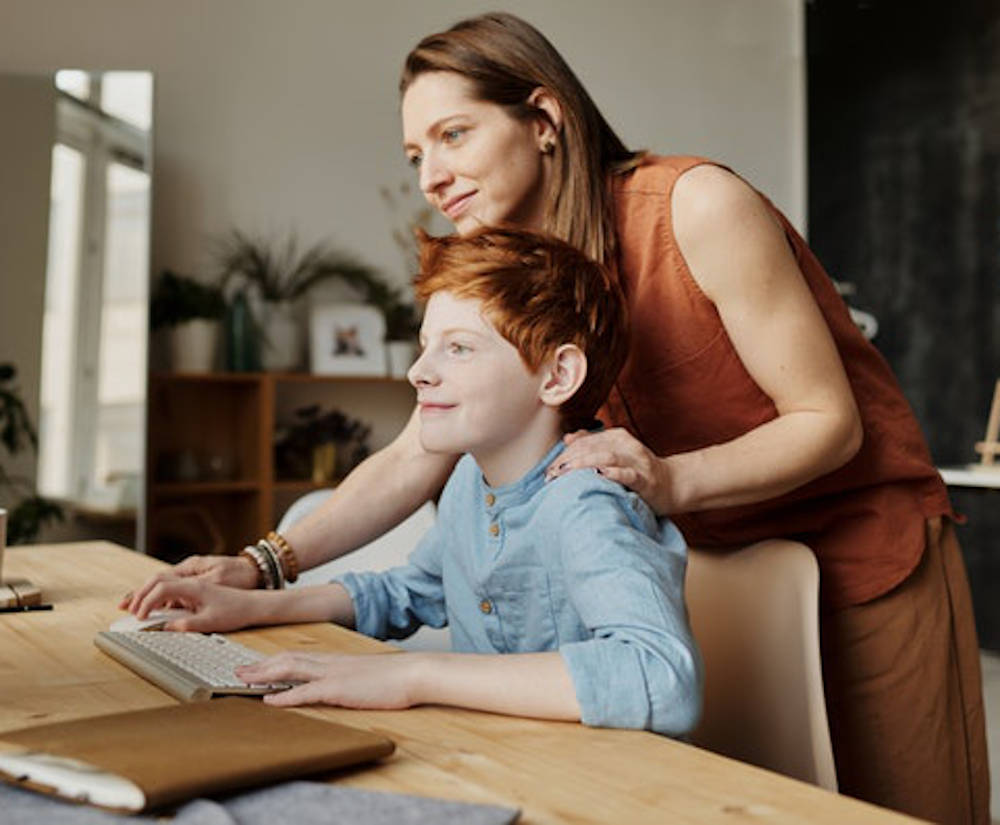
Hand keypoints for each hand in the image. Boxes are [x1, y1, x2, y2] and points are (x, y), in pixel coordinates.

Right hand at [127, 578, 261, 632]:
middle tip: (124, 609)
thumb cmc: (235, 610)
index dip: (146, 601)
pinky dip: (157, 595)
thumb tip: (165, 628)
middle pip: (158, 580)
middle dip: (139, 594)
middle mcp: (192, 579)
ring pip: (163, 582)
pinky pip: (170, 588)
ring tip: (130, 606)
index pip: (162, 587)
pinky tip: (151, 606)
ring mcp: (193, 582)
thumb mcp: (211, 621)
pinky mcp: (194, 588)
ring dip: (146, 593)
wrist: (253, 603)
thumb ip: (187, 624)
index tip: (139, 617)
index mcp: (195, 585)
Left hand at [236, 651, 420, 709]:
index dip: (275, 660)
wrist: (414, 672)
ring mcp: (334, 674)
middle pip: (288, 659)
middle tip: (239, 671)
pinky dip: (284, 696)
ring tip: (244, 680)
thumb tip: (343, 682)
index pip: (299, 656)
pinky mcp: (339, 688)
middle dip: (261, 665)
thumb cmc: (396, 676)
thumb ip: (351, 675)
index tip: (258, 664)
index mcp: (337, 659)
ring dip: (264, 675)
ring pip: (291, 669)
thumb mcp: (368, 673)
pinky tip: (269, 700)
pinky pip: (306, 691)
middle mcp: (331, 662)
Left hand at [547, 428, 674, 513]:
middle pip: (592, 447)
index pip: (584, 441)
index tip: (549, 470)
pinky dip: (613, 474)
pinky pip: (628, 475)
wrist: (672, 485)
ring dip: (583, 464)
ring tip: (565, 473)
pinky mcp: (646, 480)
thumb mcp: (615, 454)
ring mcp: (637, 462)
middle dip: (569, 460)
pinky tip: (599, 475)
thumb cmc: (637, 471)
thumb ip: (592, 445)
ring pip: (607, 457)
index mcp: (617, 437)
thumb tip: (568, 439)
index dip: (564, 454)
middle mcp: (627, 445)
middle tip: (551, 475)